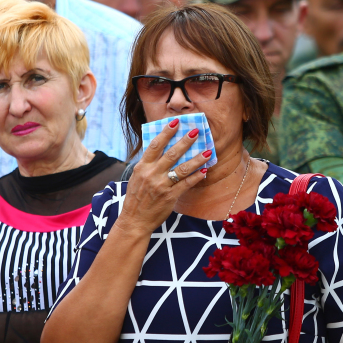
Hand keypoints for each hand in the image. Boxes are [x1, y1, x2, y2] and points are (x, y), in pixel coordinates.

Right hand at [118, 118, 209, 234]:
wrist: (134, 221)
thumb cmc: (136, 198)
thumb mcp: (137, 178)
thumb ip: (148, 165)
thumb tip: (161, 150)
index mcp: (142, 167)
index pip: (155, 145)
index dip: (166, 132)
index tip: (175, 122)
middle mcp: (151, 174)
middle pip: (171, 154)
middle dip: (185, 141)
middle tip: (196, 131)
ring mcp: (161, 186)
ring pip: (182, 169)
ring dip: (197, 159)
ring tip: (208, 151)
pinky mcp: (170, 197)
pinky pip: (186, 184)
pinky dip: (196, 177)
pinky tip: (205, 170)